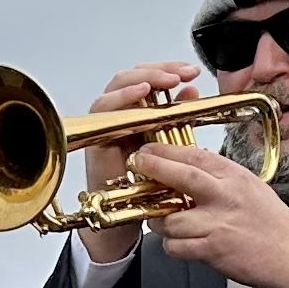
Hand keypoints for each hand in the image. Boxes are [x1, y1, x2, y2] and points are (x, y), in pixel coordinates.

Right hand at [72, 60, 201, 267]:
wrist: (124, 218)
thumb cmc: (145, 186)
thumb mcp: (170, 146)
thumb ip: (177, 118)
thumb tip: (190, 91)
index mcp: (139, 112)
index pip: (150, 79)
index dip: (170, 69)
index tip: (192, 72)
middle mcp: (120, 114)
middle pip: (133, 76)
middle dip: (160, 69)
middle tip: (182, 73)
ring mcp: (107, 123)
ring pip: (117, 86)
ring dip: (143, 78)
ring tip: (166, 80)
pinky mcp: (97, 135)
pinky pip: (104, 108)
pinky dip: (122, 97)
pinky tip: (141, 92)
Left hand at [131, 145, 288, 287]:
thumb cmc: (271, 223)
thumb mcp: (249, 186)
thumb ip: (220, 176)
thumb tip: (189, 166)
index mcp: (235, 178)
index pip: (196, 156)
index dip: (167, 151)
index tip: (148, 150)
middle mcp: (226, 197)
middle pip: (183, 177)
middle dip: (155, 169)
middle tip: (138, 165)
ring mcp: (219, 224)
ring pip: (172, 219)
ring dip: (160, 221)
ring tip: (162, 221)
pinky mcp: (213, 250)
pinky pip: (177, 246)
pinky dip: (172, 245)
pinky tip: (179, 243)